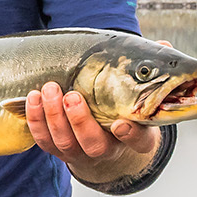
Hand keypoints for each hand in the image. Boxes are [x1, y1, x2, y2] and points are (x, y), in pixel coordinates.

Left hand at [24, 82, 158, 184]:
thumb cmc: (124, 105)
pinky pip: (44, 140)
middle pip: (93, 144)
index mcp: (135, 136)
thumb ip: (151, 69)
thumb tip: (164, 45)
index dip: (130, 135)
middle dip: (80, 121)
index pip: (138, 141)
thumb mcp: (143, 91)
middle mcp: (107, 148)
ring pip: (64, 142)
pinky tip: (33, 98)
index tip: (121, 124)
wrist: (105, 136)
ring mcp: (80, 150)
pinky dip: (36, 120)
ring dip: (53, 117)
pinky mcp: (58, 148)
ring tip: (48, 89)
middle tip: (72, 96)